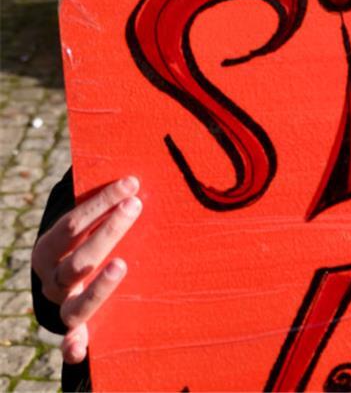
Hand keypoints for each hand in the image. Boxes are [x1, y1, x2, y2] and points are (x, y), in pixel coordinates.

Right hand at [31, 176, 141, 365]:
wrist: (65, 279)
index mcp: (48, 249)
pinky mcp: (78, 330)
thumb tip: (131, 169)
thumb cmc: (84, 238)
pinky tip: (81, 347)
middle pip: (78, 259)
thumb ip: (101, 199)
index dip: (100, 202)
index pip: (72, 224)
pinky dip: (75, 346)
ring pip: (78, 303)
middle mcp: (53, 280)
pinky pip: (73, 343)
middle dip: (108, 232)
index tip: (131, 183)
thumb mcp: (83, 220)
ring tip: (122, 264)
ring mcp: (65, 306)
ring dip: (100, 286)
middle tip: (135, 206)